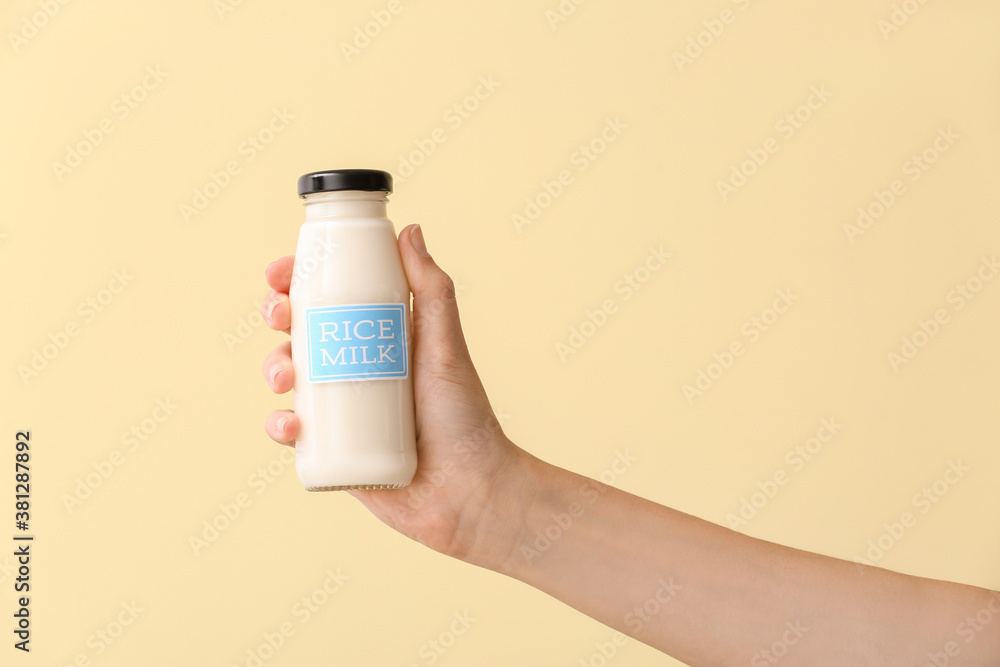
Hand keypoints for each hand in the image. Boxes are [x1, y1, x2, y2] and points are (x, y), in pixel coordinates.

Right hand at [261, 224, 534, 567]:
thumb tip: (410, 230)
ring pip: (288, 380)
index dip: (300, 282)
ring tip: (287, 375)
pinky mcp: (331, 451)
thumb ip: (432, 289)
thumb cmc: (466, 418)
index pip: (333, 299)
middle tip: (279, 316)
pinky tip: (291, 425)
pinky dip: (279, 427)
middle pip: (301, 333)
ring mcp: (342, 410)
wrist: (469, 492)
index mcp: (381, 339)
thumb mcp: (446, 345)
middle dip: (278, 318)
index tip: (282, 272)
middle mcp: (357, 370)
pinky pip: (291, 435)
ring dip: (273, 368)